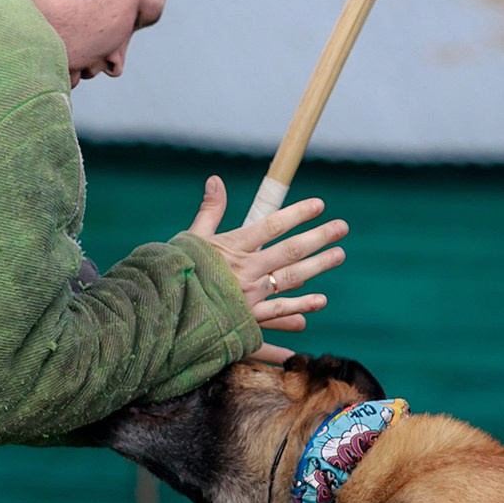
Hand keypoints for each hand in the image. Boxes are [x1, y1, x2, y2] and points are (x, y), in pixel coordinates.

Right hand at [188, 176, 346, 363]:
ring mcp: (248, 298)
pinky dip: (298, 310)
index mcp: (232, 248)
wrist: (162, 315)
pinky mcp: (246, 322)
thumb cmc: (173, 273)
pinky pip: (278, 315)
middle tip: (342, 228)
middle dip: (318, 237)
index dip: (298, 214)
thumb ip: (209, 211)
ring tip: (339, 255)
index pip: (272, 225)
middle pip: (290, 251)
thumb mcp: (189, 239)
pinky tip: (319, 302)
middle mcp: (245, 271)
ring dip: (318, 267)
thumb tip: (216, 180)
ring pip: (291, 280)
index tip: (320, 205)